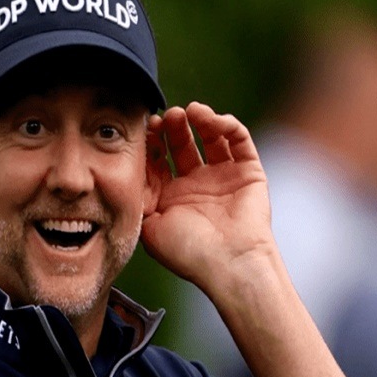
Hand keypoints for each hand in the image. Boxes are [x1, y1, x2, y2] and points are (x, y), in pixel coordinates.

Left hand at [143, 102, 274, 291]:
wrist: (229, 264)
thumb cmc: (188, 251)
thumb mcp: (148, 225)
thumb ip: (137, 197)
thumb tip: (127, 168)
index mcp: (171, 198)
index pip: (158, 159)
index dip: (151, 141)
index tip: (145, 127)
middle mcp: (196, 185)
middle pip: (182, 144)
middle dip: (173, 127)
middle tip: (167, 116)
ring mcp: (223, 177)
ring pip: (211, 137)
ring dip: (199, 120)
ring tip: (190, 111)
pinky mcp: (249, 172)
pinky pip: (239, 140)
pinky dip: (226, 124)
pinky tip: (211, 120)